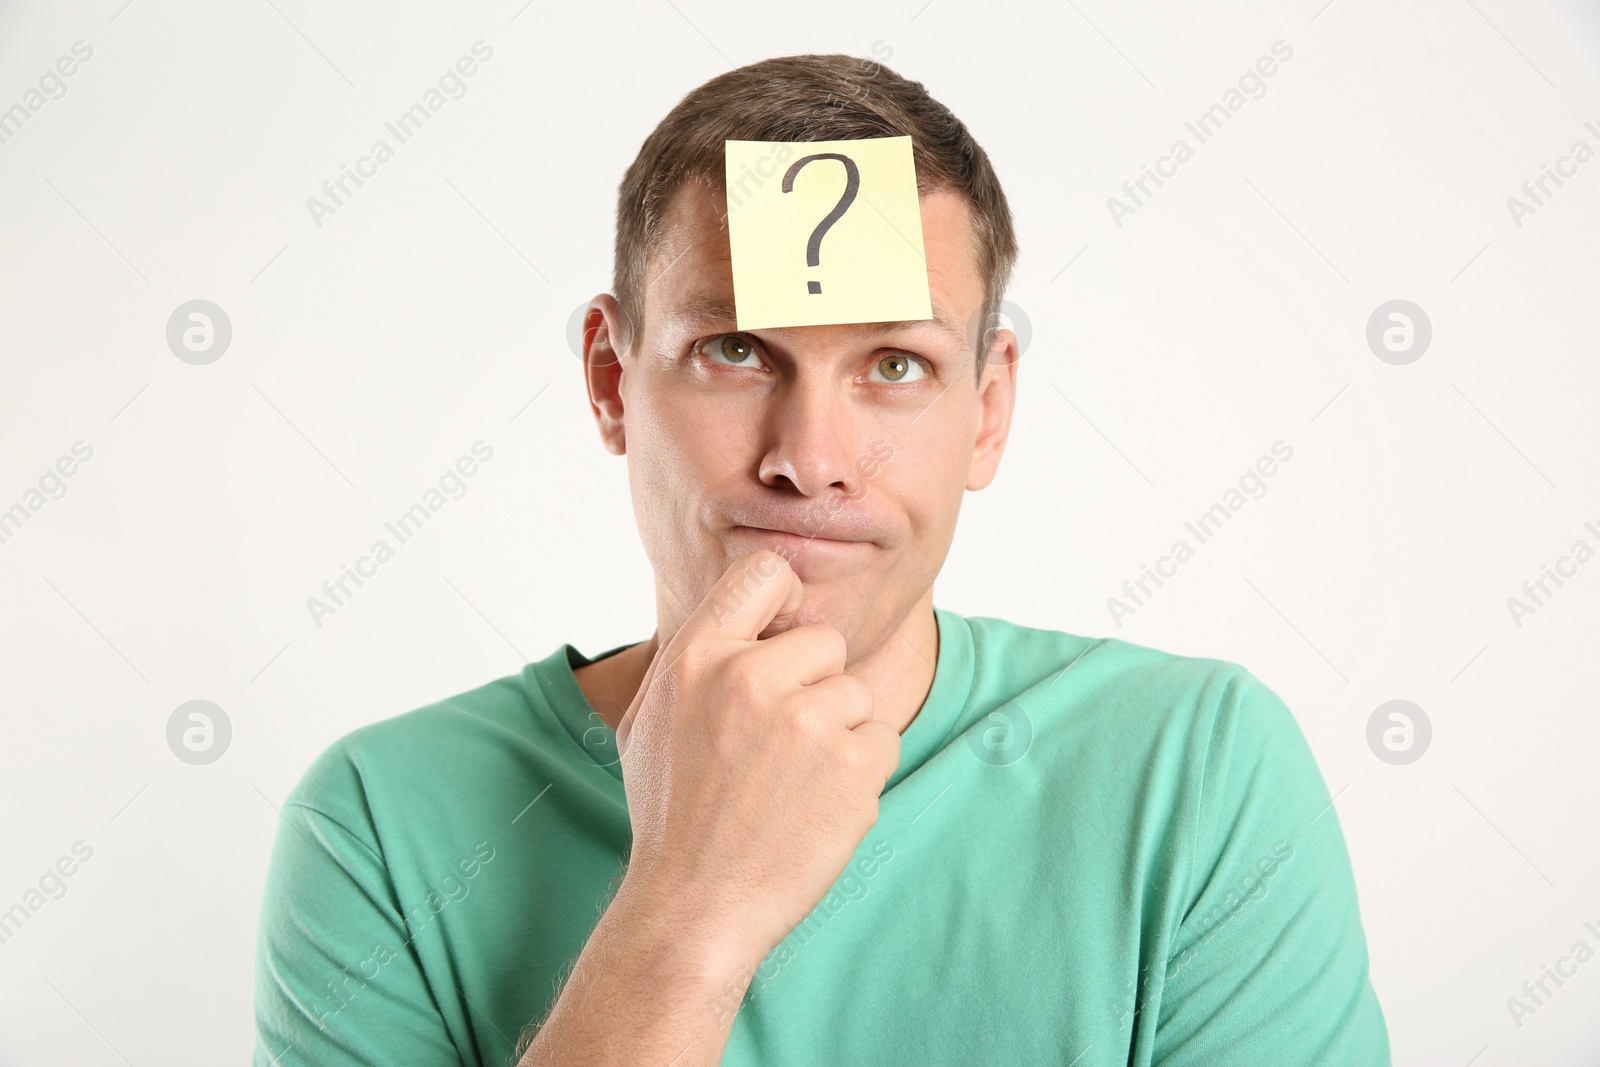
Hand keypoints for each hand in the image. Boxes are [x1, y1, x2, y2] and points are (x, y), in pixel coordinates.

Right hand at [614, 549, 900, 965]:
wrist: (694, 906)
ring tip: (792, 783)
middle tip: (778, 745)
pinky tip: (817, 805)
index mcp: (696, 656)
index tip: (783, 635)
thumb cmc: (671, 814)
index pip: (766, 573)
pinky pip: (882, 738)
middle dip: (814, 685)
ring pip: (856, 694)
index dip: (784, 601)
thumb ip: (696, 657)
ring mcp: (806, 721)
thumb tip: (744, 613)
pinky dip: (861, 771)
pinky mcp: (853, 765)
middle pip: (825, 641)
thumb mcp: (650, 717)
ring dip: (839, 733)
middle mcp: (750, 678)